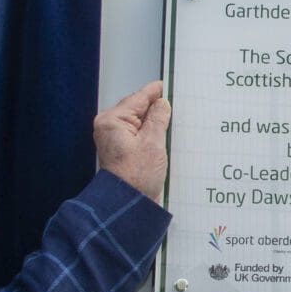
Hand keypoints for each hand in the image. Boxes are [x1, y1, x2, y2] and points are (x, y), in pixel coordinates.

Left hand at [95, 81, 170, 204]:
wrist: (128, 205)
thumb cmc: (135, 178)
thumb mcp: (153, 143)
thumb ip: (158, 118)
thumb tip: (162, 103)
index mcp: (113, 121)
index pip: (138, 98)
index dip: (157, 92)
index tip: (172, 86)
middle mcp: (110, 128)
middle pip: (139, 109)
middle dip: (158, 109)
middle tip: (180, 106)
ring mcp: (116, 140)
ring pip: (141, 123)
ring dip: (157, 123)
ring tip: (176, 122)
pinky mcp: (123, 151)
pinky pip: (140, 135)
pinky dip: (153, 135)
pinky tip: (167, 136)